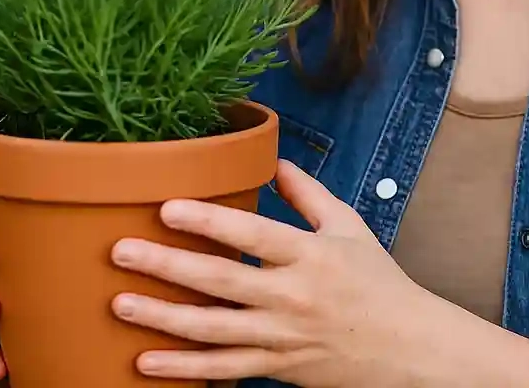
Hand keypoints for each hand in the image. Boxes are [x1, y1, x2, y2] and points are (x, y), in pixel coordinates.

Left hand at [109, 159, 446, 386]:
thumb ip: (309, 195)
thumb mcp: (350, 228)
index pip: (253, 234)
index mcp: (311, 256)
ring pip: (213, 330)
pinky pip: (224, 370)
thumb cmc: (379, 283)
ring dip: (162, 318)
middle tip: (121, 251)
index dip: (209, 221)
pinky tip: (145, 362)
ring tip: (120, 303)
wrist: (408, 348)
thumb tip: (276, 161)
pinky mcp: (278, 368)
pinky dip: (184, 369)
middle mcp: (293, 297)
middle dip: (166, 266)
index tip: (166, 207)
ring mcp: (282, 338)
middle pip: (221, 282)